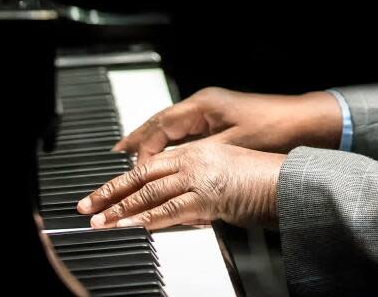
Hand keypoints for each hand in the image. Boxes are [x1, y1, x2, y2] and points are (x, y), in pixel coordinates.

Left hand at [77, 140, 285, 229]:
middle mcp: (196, 158)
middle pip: (144, 174)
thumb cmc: (264, 180)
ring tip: (101, 221)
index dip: (125, 177)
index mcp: (199, 151)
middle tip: (89, 204)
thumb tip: (178, 208)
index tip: (106, 190)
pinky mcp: (208, 195)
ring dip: (122, 209)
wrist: (288, 180)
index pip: (152, 164)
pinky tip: (132, 225)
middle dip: (112, 191)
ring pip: (151, 192)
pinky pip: (171, 209)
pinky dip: (148, 218)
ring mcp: (201, 176)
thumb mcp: (225, 176)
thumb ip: (199, 189)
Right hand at [114, 86, 341, 162]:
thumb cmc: (274, 130)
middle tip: (117, 154)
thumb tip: (173, 170)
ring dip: (153, 141)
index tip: (132, 169)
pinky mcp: (221, 121)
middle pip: (161, 123)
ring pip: (172, 127)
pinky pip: (186, 132)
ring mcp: (212, 112)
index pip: (160, 127)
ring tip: (131, 155)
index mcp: (203, 107)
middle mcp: (204, 106)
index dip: (143, 148)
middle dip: (138, 139)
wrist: (305, 123)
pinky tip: (165, 155)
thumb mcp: (231, 148)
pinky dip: (171, 143)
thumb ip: (199, 158)